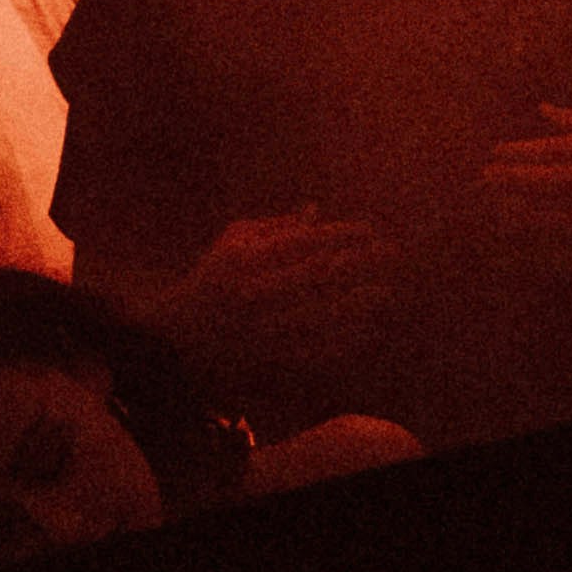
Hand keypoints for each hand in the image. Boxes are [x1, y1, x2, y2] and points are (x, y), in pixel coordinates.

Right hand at [166, 209, 399, 408]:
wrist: (179, 339)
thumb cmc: (211, 281)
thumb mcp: (232, 243)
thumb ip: (274, 227)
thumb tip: (316, 211)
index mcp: (246, 260)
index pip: (304, 242)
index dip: (341, 235)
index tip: (370, 231)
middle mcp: (256, 293)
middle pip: (318, 276)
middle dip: (360, 263)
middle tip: (391, 254)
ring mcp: (263, 329)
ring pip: (321, 316)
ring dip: (358, 304)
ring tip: (386, 291)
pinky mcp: (268, 360)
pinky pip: (313, 353)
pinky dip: (342, 343)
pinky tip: (367, 332)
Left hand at [481, 106, 571, 275]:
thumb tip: (540, 108)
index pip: (561, 151)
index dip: (525, 152)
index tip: (494, 153)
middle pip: (559, 183)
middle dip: (518, 181)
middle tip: (484, 179)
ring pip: (567, 220)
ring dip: (530, 217)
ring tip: (496, 212)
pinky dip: (555, 254)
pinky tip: (526, 254)